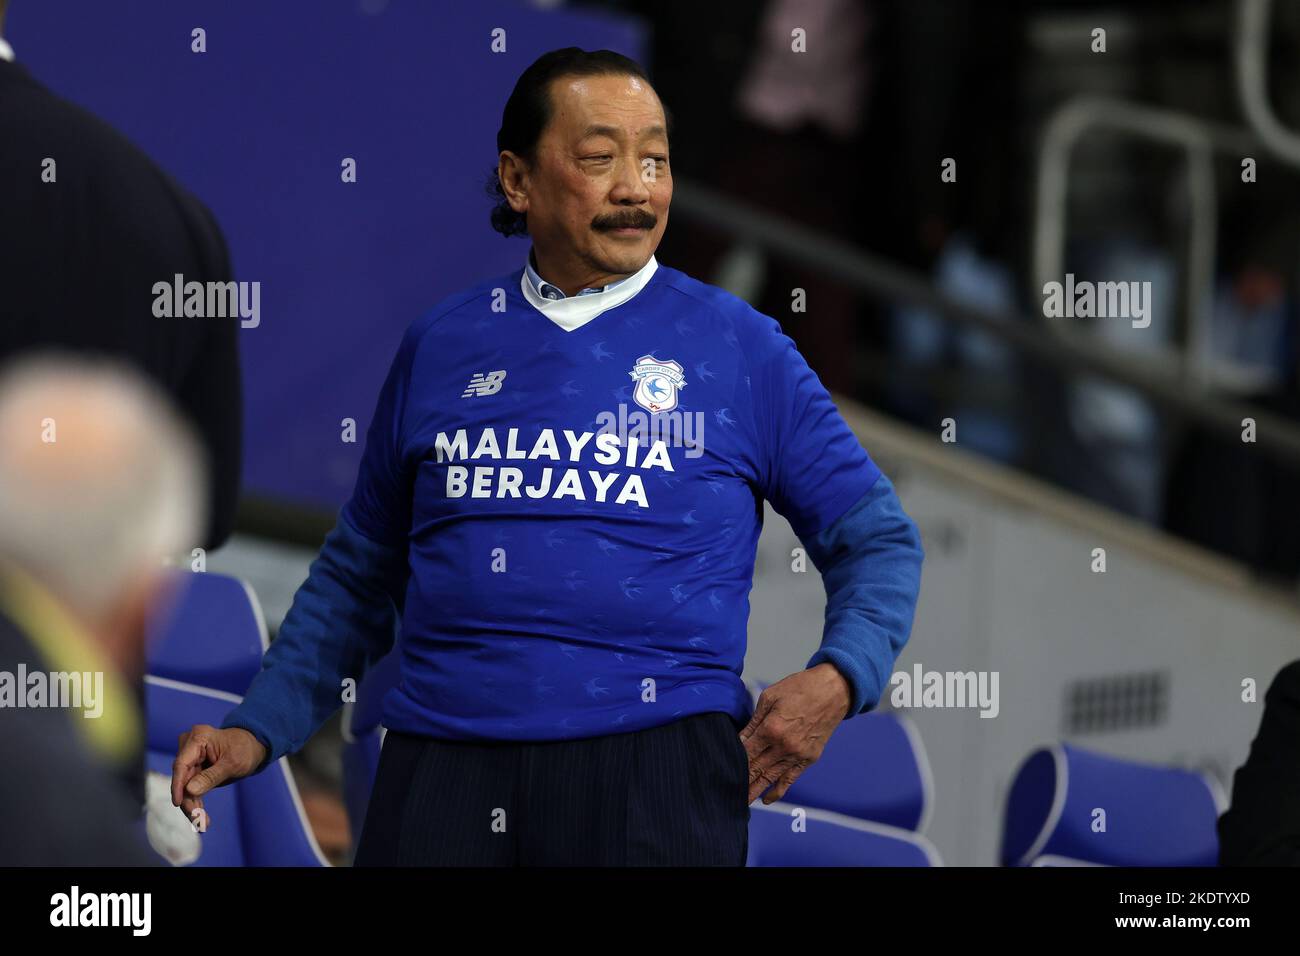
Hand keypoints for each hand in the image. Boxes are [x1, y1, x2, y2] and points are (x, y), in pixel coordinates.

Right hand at [170, 725, 266, 828]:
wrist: (253, 747)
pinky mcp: (194, 769)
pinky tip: (202, 819)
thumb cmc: (245, 749)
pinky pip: (191, 788)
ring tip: (202, 824)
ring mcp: (191, 758)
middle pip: (182, 778)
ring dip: (192, 806)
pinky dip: (196, 803)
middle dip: (188, 801)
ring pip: (185, 786)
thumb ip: (211, 776)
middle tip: (197, 821)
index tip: (177, 803)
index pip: (182, 764)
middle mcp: (190, 746)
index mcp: (199, 738)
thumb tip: (189, 790)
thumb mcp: (233, 764)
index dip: (177, 785)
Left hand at [739, 663, 851, 804]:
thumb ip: (754, 721)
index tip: (722, 767)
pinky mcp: (809, 758)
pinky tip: (766, 800)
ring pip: (770, 778)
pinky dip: (778, 791)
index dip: (733, 760)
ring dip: (755, 790)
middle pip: (756, 768)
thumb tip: (739, 739)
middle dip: (741, 780)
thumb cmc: (800, 688)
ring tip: (740, 802)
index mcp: (771, 729)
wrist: (833, 691)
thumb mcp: (770, 696)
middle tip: (725, 791)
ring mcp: (798, 755)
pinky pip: (790, 779)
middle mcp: (784, 746)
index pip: (746, 752)